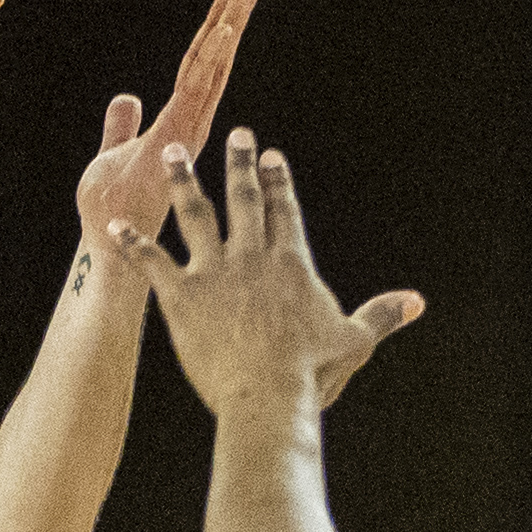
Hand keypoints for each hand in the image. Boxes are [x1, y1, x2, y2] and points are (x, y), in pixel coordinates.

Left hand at [74, 0, 258, 248]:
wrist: (111, 245)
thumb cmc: (112, 208)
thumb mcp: (112, 152)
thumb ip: (120, 125)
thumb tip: (124, 96)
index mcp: (177, 120)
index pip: (198, 65)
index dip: (213, 30)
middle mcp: (190, 122)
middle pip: (213, 59)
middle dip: (231, 17)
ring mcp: (187, 129)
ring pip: (213, 66)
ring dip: (230, 25)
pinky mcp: (179, 137)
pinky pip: (198, 88)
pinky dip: (214, 57)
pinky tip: (225, 28)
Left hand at [110, 129, 423, 413]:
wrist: (267, 396)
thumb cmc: (312, 374)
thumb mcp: (353, 341)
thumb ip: (382, 315)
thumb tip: (417, 302)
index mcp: (291, 262)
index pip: (285, 210)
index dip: (278, 181)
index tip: (271, 156)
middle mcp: (252, 256)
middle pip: (244, 199)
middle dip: (239, 164)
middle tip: (235, 134)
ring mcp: (214, 272)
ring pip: (195, 215)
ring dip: (182, 181)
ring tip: (171, 152)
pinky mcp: (180, 295)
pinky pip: (151, 261)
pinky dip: (132, 242)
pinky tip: (114, 225)